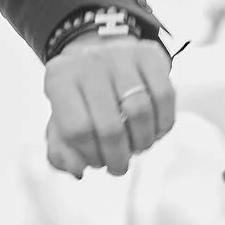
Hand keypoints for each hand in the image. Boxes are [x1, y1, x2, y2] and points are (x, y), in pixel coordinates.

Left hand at [41, 36, 174, 176]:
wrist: (100, 54)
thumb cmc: (81, 96)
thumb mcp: (61, 121)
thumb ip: (61, 152)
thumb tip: (78, 170)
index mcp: (59, 79)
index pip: (77, 130)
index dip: (90, 155)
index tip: (96, 162)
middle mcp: (88, 63)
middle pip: (110, 126)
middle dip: (118, 157)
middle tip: (119, 164)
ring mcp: (120, 55)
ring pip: (140, 112)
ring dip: (142, 142)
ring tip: (136, 146)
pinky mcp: (149, 54)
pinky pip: (164, 96)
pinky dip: (163, 123)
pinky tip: (154, 130)